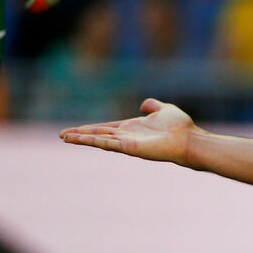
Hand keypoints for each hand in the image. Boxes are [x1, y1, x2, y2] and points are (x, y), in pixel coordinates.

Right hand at [60, 99, 196, 164]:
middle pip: (98, 135)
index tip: (75, 130)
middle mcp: (127, 136)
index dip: (90, 129)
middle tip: (62, 136)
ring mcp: (127, 143)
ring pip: (99, 140)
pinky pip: (107, 143)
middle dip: (80, 135)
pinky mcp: (129, 147)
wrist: (189, 139)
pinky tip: (78, 140)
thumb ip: (153, 106)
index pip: (106, 128)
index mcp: (132, 128)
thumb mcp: (164, 110)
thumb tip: (144, 104)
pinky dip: (92, 142)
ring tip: (64, 138)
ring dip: (81, 139)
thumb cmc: (180, 127)